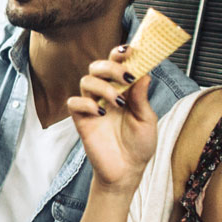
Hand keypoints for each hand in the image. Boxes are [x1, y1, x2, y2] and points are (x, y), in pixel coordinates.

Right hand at [66, 46, 156, 193]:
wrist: (127, 171)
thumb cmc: (139, 145)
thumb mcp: (147, 120)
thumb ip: (142, 97)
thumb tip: (144, 73)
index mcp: (123, 90)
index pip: (117, 64)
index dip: (120, 54)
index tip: (130, 50)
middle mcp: (105, 94)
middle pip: (97, 67)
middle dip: (110, 66)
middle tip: (125, 76)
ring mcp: (91, 106)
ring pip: (86, 81)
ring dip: (103, 86)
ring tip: (118, 102)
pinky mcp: (81, 120)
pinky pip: (75, 103)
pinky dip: (87, 103)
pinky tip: (101, 113)